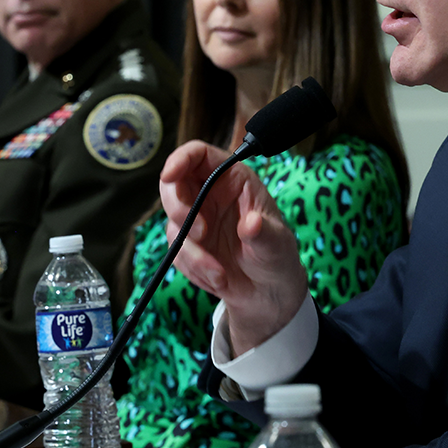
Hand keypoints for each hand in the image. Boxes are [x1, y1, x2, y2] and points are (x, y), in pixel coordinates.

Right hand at [161, 141, 307, 353]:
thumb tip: (251, 223)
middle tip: (199, 233)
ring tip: (220, 272)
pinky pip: (175, 252)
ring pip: (172, 222)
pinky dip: (193, 268)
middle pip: (173, 184)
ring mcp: (196, 219)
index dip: (181, 158)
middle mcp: (210, 195)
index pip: (199, 155)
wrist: (268, 292)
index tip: (170, 175)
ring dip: (191, 251)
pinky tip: (218, 278)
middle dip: (178, 207)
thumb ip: (264, 233)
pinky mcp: (187, 245)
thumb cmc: (277, 256)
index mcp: (233, 179)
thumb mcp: (278, 244)